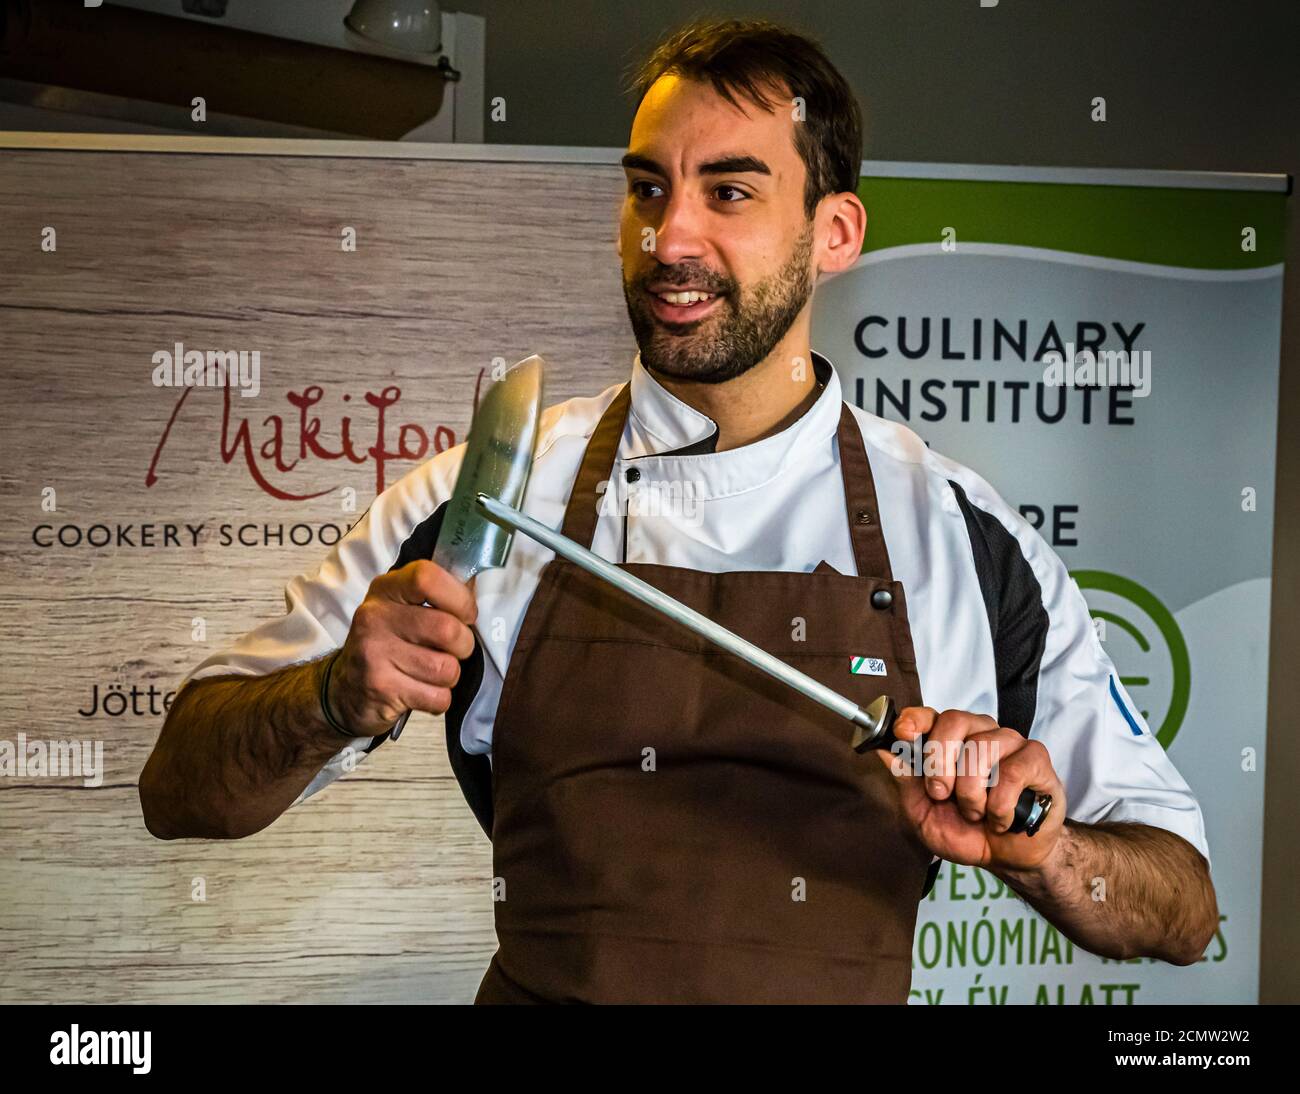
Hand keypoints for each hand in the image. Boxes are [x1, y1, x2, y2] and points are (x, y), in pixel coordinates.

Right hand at [327, 560, 477, 734]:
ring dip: (450, 676)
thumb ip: (437, 597)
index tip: (465, 614)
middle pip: (447, 628)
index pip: (427, 577)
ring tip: (432, 672)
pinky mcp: (381, 688)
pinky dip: (439, 699)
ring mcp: (374, 653)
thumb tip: (477, 589)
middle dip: (463, 645)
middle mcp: (375, 617)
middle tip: (452, 650)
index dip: (459, 598)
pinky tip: (422, 692)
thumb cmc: (388, 645)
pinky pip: (438, 697)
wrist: (345, 691)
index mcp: (386, 589)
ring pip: (447, 668)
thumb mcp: (402, 609)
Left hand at [871, 707, 1066, 870]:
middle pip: (954, 721)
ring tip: (975, 813)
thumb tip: (884, 751)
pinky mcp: (1035, 759)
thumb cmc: (965, 831)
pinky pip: (1012, 771)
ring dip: (971, 793)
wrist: (1005, 857)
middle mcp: (979, 733)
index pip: (930, 714)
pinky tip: (1000, 819)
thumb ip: (906, 780)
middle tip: (940, 794)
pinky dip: (1000, 804)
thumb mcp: (922, 812)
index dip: (915, 720)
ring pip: (982, 748)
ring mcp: (1009, 743)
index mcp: (949, 740)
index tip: (903, 734)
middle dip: (940, 762)